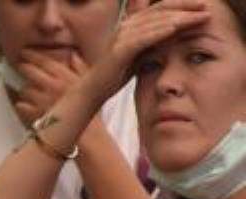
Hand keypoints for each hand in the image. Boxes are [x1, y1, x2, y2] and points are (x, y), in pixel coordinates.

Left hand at [13, 49, 87, 126]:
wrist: (87, 134)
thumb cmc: (89, 108)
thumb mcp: (89, 84)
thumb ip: (81, 66)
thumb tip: (73, 54)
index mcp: (65, 76)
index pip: (44, 61)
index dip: (32, 54)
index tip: (24, 52)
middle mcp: (52, 86)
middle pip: (30, 72)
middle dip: (23, 67)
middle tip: (20, 66)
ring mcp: (42, 100)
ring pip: (24, 89)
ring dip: (24, 89)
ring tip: (28, 90)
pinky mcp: (35, 115)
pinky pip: (21, 106)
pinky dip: (21, 105)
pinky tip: (26, 106)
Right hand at [81, 0, 210, 103]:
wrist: (94, 90)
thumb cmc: (117, 73)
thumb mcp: (140, 53)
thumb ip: (154, 40)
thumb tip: (176, 32)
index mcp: (131, 24)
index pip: (160, 8)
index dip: (182, 4)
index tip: (202, 6)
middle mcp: (126, 25)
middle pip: (160, 10)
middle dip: (185, 7)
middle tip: (206, 7)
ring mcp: (122, 36)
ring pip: (154, 22)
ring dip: (178, 19)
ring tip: (196, 18)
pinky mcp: (120, 50)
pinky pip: (143, 38)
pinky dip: (159, 32)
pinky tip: (175, 29)